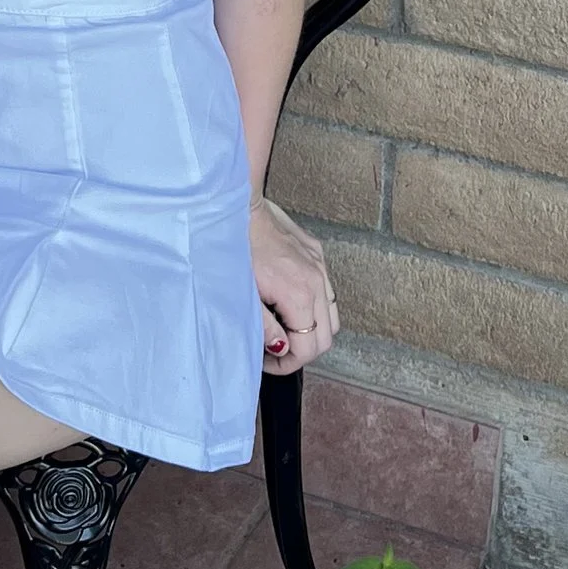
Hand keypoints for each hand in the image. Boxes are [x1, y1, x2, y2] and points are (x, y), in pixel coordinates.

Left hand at [250, 194, 337, 374]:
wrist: (238, 204)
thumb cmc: (235, 247)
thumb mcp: (244, 294)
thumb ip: (264, 327)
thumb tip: (280, 350)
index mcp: (300, 294)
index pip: (309, 347)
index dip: (289, 364)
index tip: (268, 362)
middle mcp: (317, 280)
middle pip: (326, 336)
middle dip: (302, 351)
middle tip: (274, 351)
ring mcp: (319, 265)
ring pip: (332, 315)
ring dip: (311, 330)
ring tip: (282, 327)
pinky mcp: (316, 253)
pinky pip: (326, 291)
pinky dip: (314, 306)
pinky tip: (288, 302)